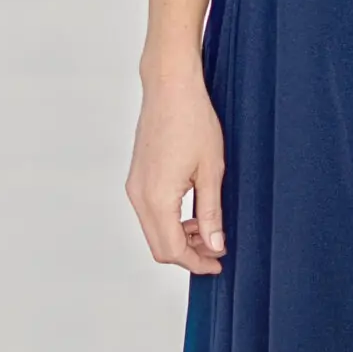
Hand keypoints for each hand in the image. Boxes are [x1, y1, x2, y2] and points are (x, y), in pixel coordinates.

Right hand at [126, 68, 226, 274]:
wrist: (170, 87)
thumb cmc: (193, 120)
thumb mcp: (211, 171)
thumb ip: (211, 213)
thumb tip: (214, 244)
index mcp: (157, 197)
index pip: (172, 250)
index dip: (197, 263)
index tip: (218, 264)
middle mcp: (139, 196)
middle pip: (159, 246)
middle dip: (187, 255)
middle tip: (216, 251)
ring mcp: (134, 187)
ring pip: (153, 231)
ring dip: (178, 238)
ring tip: (207, 229)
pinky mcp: (136, 178)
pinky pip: (149, 213)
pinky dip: (169, 222)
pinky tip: (191, 212)